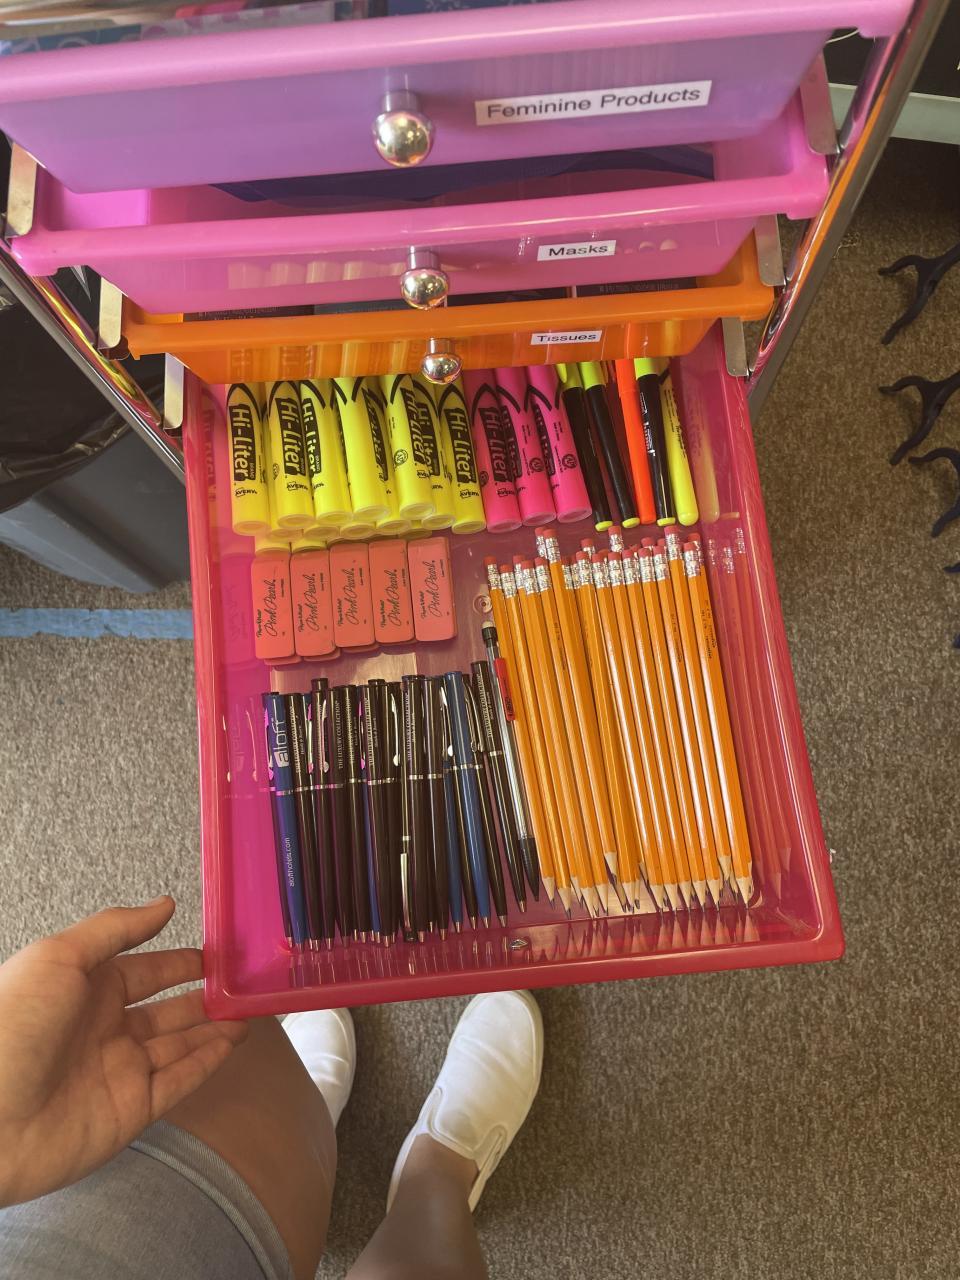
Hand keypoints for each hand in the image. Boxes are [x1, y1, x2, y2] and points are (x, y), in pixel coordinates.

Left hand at [0, 897, 246, 1206]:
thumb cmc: (11, 1027)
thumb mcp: (59, 957)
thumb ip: (116, 929)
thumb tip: (165, 903)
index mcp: (84, 990)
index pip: (146, 970)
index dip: (182, 961)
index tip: (220, 952)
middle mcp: (104, 1029)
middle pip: (168, 1009)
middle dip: (205, 996)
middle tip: (245, 983)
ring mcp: (118, 1071)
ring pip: (179, 1045)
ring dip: (214, 1028)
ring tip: (251, 1010)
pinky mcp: (129, 1111)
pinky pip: (178, 1083)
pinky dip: (207, 1063)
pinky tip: (232, 1043)